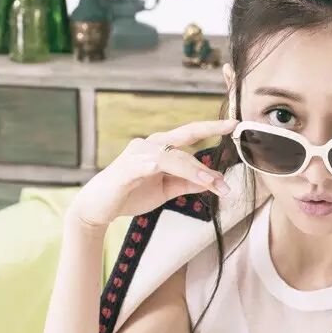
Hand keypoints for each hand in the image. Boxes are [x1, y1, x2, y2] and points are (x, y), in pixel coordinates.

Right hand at [65, 118, 237, 230]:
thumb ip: (187, 182)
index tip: (232, 124)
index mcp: (159, 148)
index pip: (189, 134)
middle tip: (233, 129)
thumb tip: (213, 181)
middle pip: (185, 134)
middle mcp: (149, 144)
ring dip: (198, 169)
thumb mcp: (166, 190)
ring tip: (218, 183)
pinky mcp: (130, 166)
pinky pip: (160, 165)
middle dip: (210, 133)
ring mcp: (138, 153)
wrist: (98, 208)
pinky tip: (196, 179)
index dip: (210, 128)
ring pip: (176, 154)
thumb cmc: (129, 194)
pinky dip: (180, 171)